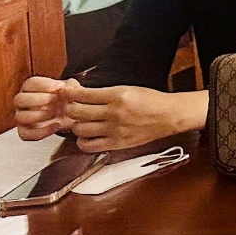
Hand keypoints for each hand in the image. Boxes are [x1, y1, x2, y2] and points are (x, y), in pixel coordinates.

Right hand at [14, 76, 71, 140]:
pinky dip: (41, 132)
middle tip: (54, 99)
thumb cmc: (66, 99)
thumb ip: (70, 86)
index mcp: (31, 88)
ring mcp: (22, 118)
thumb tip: (65, 88)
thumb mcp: (71, 89)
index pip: (30, 83)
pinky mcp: (25, 132)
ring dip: (38, 115)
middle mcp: (23, 103)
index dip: (44, 85)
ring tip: (54, 113)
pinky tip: (56, 125)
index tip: (60, 86)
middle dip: (37, 99)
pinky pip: (25, 134)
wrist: (71, 116)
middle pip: (19, 99)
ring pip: (20, 117)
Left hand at [60, 80, 191, 151]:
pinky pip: (89, 146)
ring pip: (80, 129)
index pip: (84, 95)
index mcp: (118, 95)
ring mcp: (114, 130)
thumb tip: (81, 92)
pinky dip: (82, 141)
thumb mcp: (128, 88)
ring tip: (81, 121)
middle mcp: (114, 112)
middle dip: (70, 108)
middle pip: (77, 112)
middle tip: (71, 107)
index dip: (70, 93)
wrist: (168, 115)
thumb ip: (105, 92)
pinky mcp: (117, 143)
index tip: (66, 93)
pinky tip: (87, 136)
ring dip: (76, 125)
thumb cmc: (151, 100)